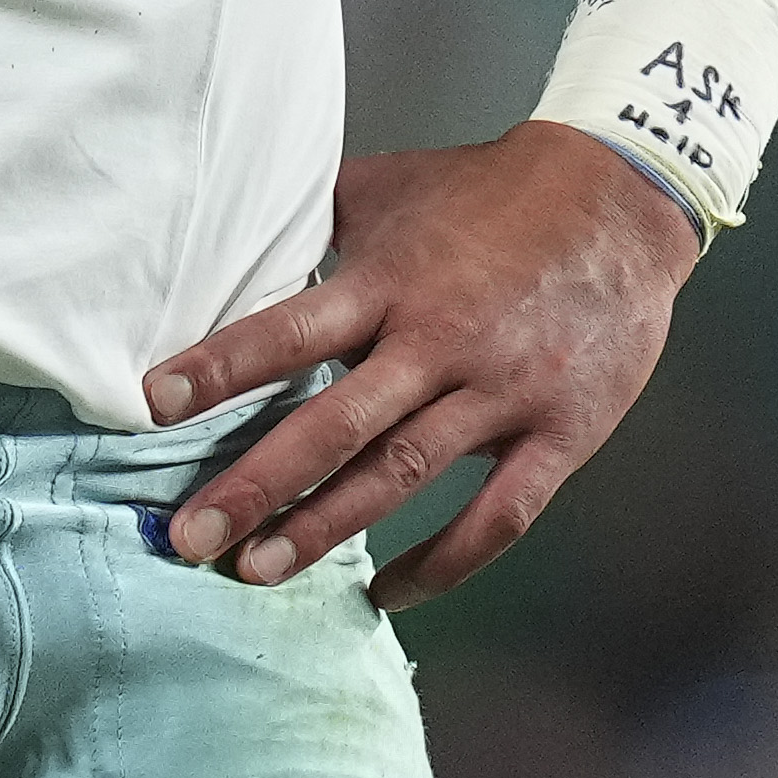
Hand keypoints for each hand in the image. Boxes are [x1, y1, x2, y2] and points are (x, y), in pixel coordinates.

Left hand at [138, 121, 697, 610]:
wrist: (622, 197)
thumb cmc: (492, 191)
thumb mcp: (393, 185)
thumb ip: (318, 221)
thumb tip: (233, 236)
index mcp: (394, 278)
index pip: (292, 327)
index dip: (223, 367)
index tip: (155, 404)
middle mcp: (440, 338)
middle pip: (337, 423)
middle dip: (257, 484)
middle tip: (189, 537)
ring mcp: (502, 391)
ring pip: (403, 475)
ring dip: (326, 528)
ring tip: (256, 572)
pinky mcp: (558, 433)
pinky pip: (496, 516)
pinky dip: (442, 564)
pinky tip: (386, 591)